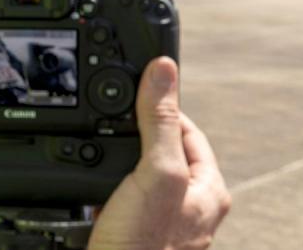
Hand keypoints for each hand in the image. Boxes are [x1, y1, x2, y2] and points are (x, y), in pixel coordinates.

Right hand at [88, 57, 230, 249]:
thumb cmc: (143, 246)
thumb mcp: (155, 173)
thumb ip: (159, 121)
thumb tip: (163, 70)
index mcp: (209, 189)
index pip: (186, 129)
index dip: (160, 107)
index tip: (134, 95)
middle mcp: (190, 205)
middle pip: (160, 148)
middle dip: (133, 135)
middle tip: (109, 129)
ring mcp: (162, 220)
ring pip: (137, 173)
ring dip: (116, 161)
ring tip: (99, 161)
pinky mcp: (134, 231)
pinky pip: (120, 196)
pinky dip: (104, 187)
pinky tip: (92, 191)